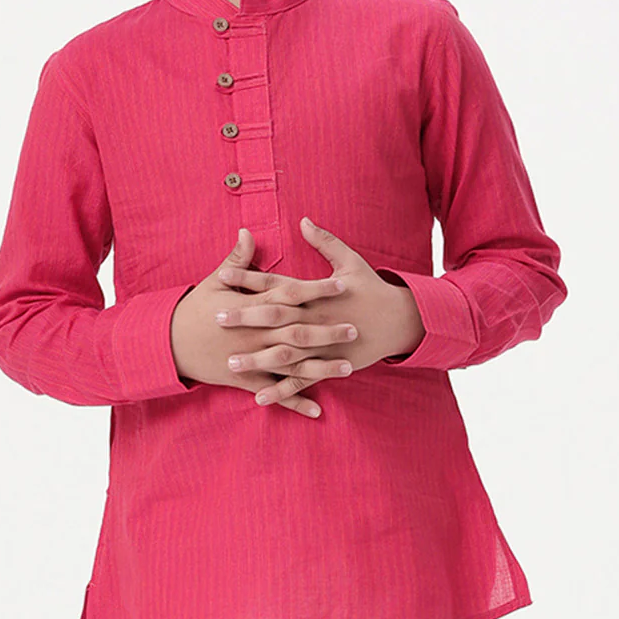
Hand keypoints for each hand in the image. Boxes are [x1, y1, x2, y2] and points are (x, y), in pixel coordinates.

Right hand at [170, 228, 358, 417]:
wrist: (168, 343)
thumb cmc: (194, 310)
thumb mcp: (214, 281)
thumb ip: (238, 259)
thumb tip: (248, 231)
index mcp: (252, 307)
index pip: (292, 294)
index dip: (318, 289)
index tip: (342, 285)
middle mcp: (256, 334)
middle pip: (298, 331)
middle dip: (327, 330)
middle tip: (354, 328)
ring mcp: (252, 359)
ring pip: (292, 364)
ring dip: (321, 367)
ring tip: (348, 368)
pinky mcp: (246, 380)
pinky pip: (274, 392)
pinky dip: (295, 401)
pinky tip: (318, 410)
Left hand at [215, 216, 425, 409]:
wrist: (401, 320)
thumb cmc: (372, 288)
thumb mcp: (351, 261)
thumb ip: (325, 242)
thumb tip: (304, 220)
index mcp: (316, 293)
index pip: (276, 284)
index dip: (249, 279)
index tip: (222, 277)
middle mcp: (317, 318)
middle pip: (275, 318)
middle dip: (245, 318)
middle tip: (217, 318)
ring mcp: (323, 345)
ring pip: (285, 353)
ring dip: (258, 359)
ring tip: (231, 363)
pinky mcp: (329, 365)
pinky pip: (302, 380)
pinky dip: (281, 391)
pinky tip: (258, 398)